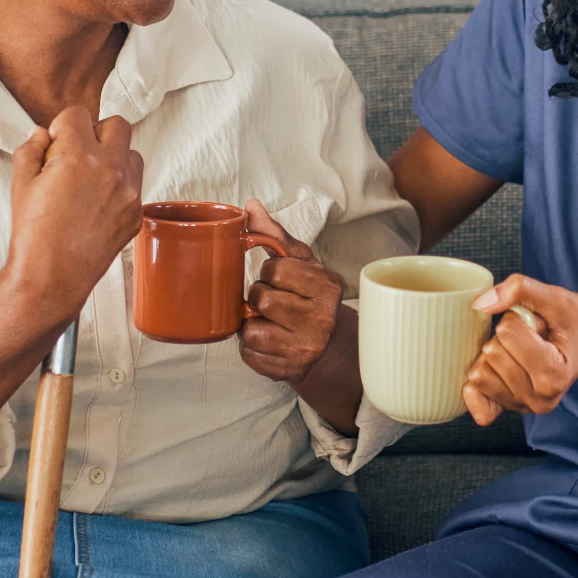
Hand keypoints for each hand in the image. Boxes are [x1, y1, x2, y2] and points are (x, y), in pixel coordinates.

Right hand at [3, 108, 144, 319]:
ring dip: (114, 158)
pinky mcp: (137, 213)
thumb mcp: (20, 183)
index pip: (78, 114)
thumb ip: (31, 149)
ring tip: (90, 180)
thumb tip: (42, 134)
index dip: (62, 127)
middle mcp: (110, 169)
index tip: (56, 144)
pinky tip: (97, 204)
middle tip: (77, 155)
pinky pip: (136, 185)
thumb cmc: (34, 234)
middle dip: (95, 133)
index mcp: (78, 156)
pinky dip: (120, 186)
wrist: (52, 277)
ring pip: (132, 154)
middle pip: (116, 124)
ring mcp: (129, 192)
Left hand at [239, 199, 345, 383]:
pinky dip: (251, 345)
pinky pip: (248, 352)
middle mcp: (321, 319)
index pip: (275, 269)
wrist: (328, 348)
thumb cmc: (311, 299)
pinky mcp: (286, 371)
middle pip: (261, 298)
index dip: (270, 273)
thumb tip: (250, 206)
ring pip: (251, 328)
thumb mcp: (302, 264)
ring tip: (269, 321)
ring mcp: (305, 348)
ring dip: (253, 322)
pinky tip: (269, 340)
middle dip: (259, 297)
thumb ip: (276, 235)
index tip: (281, 280)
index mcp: (327, 286)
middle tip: (273, 302)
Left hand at [463, 274, 577, 426]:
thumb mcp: (556, 297)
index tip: (539, 325)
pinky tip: (497, 370)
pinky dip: (477, 384)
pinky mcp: (509, 410)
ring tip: (523, 352)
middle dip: (505, 337)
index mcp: (555, 375)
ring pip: (479, 374)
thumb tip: (479, 305)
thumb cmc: (577, 320)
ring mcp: (524, 408)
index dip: (517, 318)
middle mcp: (540, 399)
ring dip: (495, 355)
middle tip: (532, 339)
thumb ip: (519, 289)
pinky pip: (476, 403)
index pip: (507, 333)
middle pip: (491, 353)